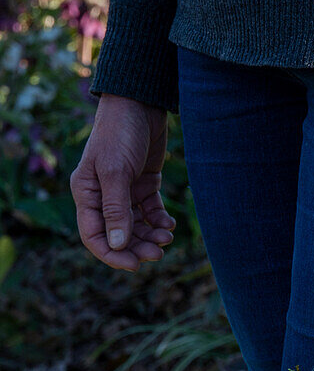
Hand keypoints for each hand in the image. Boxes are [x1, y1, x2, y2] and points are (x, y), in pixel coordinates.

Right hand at [70, 94, 174, 271]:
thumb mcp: (116, 172)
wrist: (140, 104)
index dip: (112, 254)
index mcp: (86, 193)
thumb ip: (116, 209)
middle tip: (159, 253)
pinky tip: (169, 224)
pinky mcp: (144, 183)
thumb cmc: (120, 134)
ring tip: (167, 238)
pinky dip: (159, 220)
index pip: (94, 235)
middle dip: (137, 247)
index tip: (135, 265)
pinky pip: (151, 211)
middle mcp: (103, 195)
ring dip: (151, 236)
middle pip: (118, 234)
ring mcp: (124, 190)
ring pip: (136, 225)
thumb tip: (118, 245)